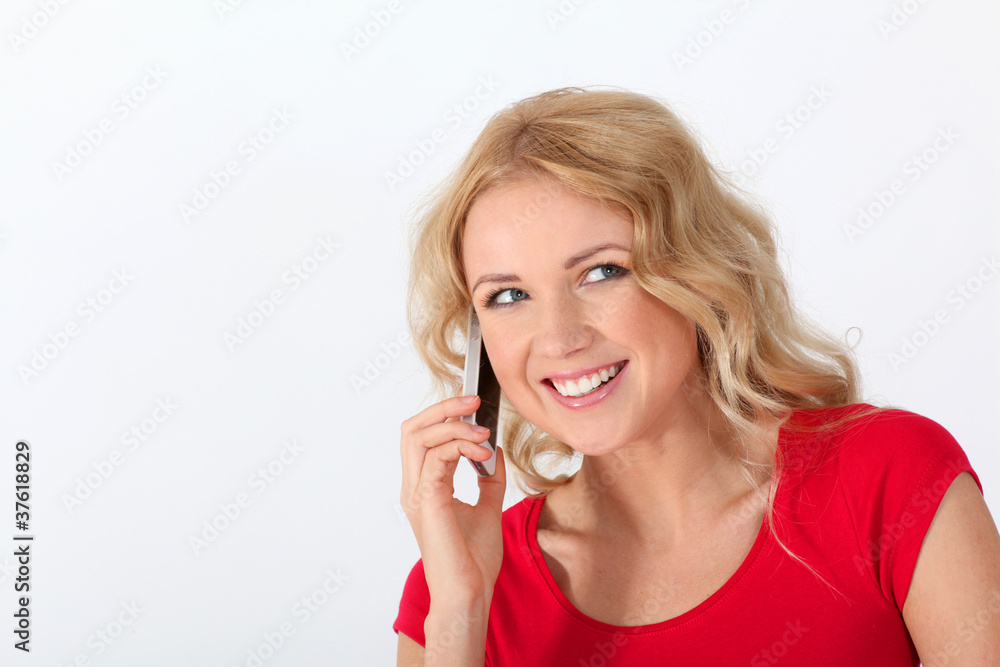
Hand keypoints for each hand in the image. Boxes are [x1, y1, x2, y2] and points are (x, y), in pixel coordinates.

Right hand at [400, 395, 506, 605]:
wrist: (469, 593)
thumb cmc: (473, 560)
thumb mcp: (488, 508)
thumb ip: (489, 479)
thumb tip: (495, 452)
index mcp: (424, 486)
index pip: (421, 436)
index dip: (443, 414)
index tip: (474, 405)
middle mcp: (414, 486)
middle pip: (412, 429)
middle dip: (443, 408)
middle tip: (474, 401)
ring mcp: (417, 494)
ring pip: (421, 437)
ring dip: (456, 427)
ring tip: (484, 435)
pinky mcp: (427, 501)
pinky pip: (436, 458)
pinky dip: (460, 446)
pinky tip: (482, 454)